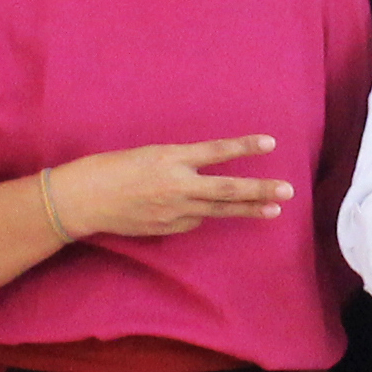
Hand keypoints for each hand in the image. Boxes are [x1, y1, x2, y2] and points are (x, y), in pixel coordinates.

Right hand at [44, 134, 293, 239]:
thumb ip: (177, 164)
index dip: (244, 146)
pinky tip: (201, 213)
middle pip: (228, 189)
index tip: (270, 142)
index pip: (216, 151)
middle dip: (260, 189)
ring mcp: (173, 211)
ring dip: (247, 210)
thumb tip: (198, 174)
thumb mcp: (147, 154)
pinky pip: (192, 222)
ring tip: (272, 210)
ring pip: (218, 211)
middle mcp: (177, 185)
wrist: (83, 200)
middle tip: (288, 190)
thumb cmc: (108, 168)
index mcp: (170, 158)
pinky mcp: (167, 229)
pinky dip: (200, 216)